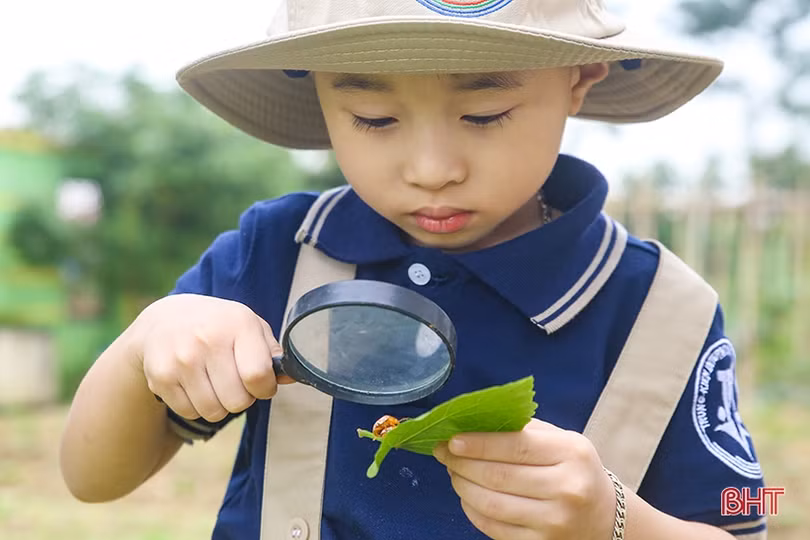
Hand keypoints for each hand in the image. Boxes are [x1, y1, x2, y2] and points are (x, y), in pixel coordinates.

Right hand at [130, 294, 287, 421]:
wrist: (165, 320)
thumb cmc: (219, 326)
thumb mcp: (249, 325)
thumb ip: (272, 352)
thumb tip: (292, 377)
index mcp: (238, 324)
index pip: (258, 375)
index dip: (266, 388)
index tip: (261, 383)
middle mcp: (208, 340)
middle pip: (238, 401)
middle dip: (242, 398)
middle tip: (235, 382)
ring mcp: (182, 360)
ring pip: (214, 412)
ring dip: (220, 405)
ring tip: (215, 383)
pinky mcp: (161, 377)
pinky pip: (190, 412)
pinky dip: (197, 406)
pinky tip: (195, 384)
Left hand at [433, 419, 616, 539]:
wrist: (604, 516)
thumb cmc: (574, 469)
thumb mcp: (561, 440)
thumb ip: (522, 429)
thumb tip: (473, 423)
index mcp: (572, 453)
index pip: (516, 446)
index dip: (479, 443)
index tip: (452, 440)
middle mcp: (567, 489)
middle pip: (499, 476)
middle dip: (462, 463)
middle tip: (443, 453)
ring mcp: (555, 521)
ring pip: (492, 504)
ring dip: (463, 486)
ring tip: (453, 472)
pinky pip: (494, 527)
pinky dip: (472, 510)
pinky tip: (467, 496)